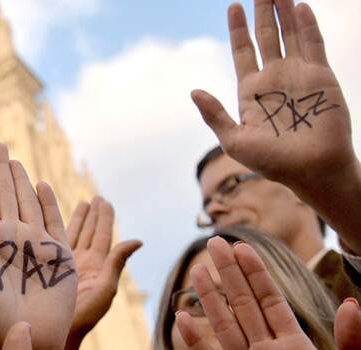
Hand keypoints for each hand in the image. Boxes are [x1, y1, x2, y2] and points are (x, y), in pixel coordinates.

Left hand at [0, 144, 77, 349]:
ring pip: (25, 204)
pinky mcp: (59, 256)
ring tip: (11, 158)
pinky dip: (49, 203)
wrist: (26, 348)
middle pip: (2, 196)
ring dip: (19, 181)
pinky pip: (54, 222)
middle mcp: (6, 241)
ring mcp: (33, 247)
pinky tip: (42, 184)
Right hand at [65, 197, 140, 337]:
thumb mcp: (105, 288)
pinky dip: (53, 229)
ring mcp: (65, 265)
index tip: (103, 200)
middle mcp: (82, 263)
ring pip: (73, 236)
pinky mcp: (49, 268)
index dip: (104, 217)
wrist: (58, 331)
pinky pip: (54, 244)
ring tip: (81, 203)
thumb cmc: (84, 315)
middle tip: (94, 198)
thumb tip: (137, 240)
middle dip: (92, 215)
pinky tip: (52, 220)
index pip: (102, 235)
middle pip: (89, 232)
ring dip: (77, 219)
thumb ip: (117, 262)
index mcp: (98, 265)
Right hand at [176, 237, 360, 349]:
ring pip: (223, 327)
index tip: (244, 247)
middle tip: (215, 244)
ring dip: (210, 298)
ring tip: (197, 270)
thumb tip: (351, 304)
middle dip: (229, 274)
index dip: (257, 275)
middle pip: (243, 306)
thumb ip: (358, 346)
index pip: (271, 302)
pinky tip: (184, 319)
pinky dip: (195, 341)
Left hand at [191, 1, 355, 185]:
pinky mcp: (321, 76)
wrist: (311, 169)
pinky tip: (298, 6)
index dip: (238, 29)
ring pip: (290, 34)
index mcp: (252, 92)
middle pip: (267, 37)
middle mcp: (275, 79)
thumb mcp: (234, 140)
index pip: (243, 51)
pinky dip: (306, 24)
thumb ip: (214, 115)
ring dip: (284, 12)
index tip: (233, 6)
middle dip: (263, 13)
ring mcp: (299, 75)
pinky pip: (313, 43)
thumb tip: (193, 91)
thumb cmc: (272, 162)